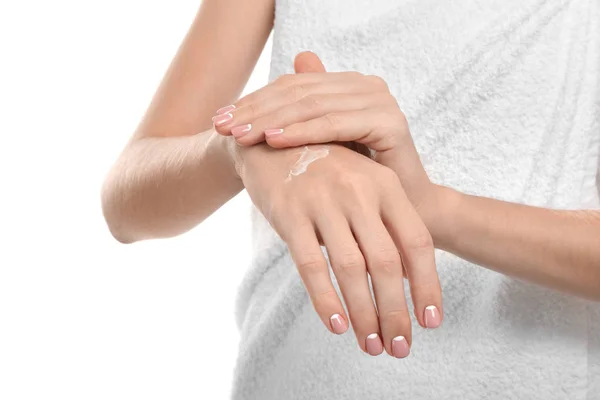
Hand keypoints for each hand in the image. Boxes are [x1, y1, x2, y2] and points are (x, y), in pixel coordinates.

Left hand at [213, 52, 433, 215]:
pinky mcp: (389, 122)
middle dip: (256, 110)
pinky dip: (302, 131)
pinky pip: (336, 123)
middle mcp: (366, 86)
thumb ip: (297, 120)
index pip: (293, 86)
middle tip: (221, 126)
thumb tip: (265, 97)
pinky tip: (273, 140)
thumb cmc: (358, 185)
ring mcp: (380, 100)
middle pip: (300, 91)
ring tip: (240, 135)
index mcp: (349, 87)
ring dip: (272, 119)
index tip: (219, 119)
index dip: (254, 101)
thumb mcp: (321, 150)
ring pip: (313, 105)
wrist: (405, 214)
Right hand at [233, 141, 442, 357]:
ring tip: (371, 345)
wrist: (270, 142)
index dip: (427, 285)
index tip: (431, 322)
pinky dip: (326, 300)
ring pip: (351, 269)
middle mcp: (359, 191)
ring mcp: (323, 200)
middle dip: (396, 311)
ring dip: (365, 314)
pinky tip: (337, 326)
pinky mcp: (289, 213)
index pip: (416, 242)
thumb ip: (384, 226)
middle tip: (399, 347)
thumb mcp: (362, 185)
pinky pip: (310, 265)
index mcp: (385, 184)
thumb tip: (406, 281)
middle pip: (387, 263)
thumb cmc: (324, 172)